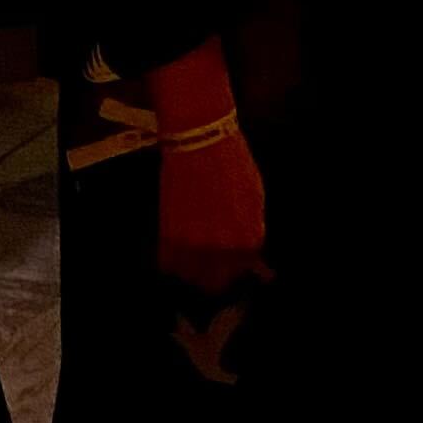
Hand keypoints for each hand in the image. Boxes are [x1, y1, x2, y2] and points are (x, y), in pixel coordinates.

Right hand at [157, 122, 269, 290]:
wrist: (198, 141)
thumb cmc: (231, 163)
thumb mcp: (254, 196)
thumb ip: (252, 228)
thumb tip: (251, 252)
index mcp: (249, 239)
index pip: (245, 268)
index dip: (238, 262)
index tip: (232, 257)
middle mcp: (223, 250)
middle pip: (218, 281)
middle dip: (218, 273)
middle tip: (214, 260)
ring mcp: (194, 247)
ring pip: (192, 278)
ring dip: (194, 270)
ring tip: (194, 253)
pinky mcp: (168, 237)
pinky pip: (169, 265)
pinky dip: (173, 261)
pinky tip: (178, 248)